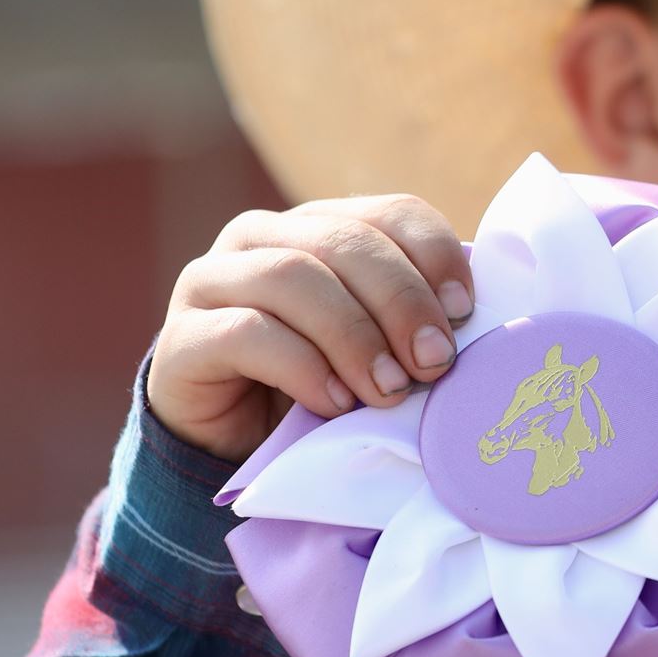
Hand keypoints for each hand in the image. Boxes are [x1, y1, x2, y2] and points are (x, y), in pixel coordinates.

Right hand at [147, 194, 475, 462]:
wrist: (233, 445)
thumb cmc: (322, 386)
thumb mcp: (378, 347)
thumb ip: (412, 322)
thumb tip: (474, 325)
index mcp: (320, 225)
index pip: (390, 211)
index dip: (434, 255)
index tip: (467, 312)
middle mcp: (262, 237)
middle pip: (344, 242)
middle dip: (400, 302)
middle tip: (434, 363)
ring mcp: (212, 281)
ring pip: (292, 277)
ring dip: (353, 336)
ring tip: (388, 390)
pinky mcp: (182, 337)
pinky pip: (245, 333)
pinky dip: (301, 367)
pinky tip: (333, 402)